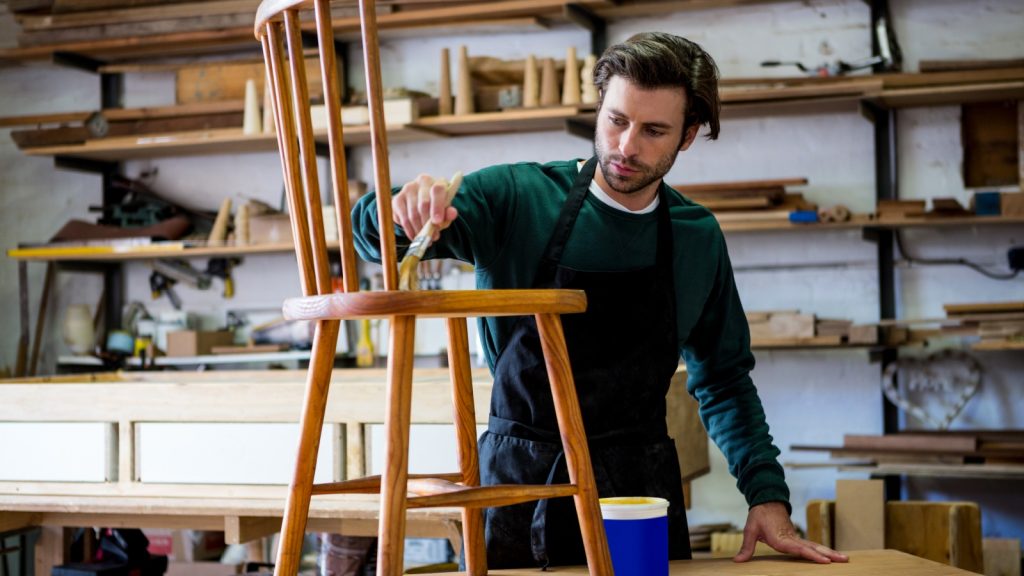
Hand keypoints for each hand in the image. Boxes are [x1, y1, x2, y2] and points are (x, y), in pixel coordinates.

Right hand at [393, 173, 458, 240]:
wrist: (422, 204)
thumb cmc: (437, 207)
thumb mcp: (446, 210)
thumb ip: (449, 212)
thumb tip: (452, 213)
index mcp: (438, 182)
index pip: (437, 190)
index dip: (437, 207)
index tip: (437, 222)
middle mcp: (422, 181)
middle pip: (423, 204)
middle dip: (428, 223)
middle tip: (433, 236)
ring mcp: (408, 189)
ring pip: (413, 214)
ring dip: (420, 230)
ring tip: (426, 238)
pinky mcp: (397, 199)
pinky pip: (403, 219)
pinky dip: (410, 231)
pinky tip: (415, 235)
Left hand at [734, 502, 848, 563]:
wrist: (766, 501)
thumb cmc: (758, 515)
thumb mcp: (749, 529)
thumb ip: (746, 547)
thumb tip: (738, 561)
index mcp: (781, 538)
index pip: (799, 548)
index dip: (812, 555)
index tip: (825, 560)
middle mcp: (791, 538)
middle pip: (813, 548)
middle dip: (828, 554)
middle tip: (844, 560)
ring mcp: (796, 537)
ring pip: (815, 546)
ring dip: (829, 552)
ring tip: (844, 559)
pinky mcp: (796, 538)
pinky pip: (812, 545)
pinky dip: (823, 551)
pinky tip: (832, 556)